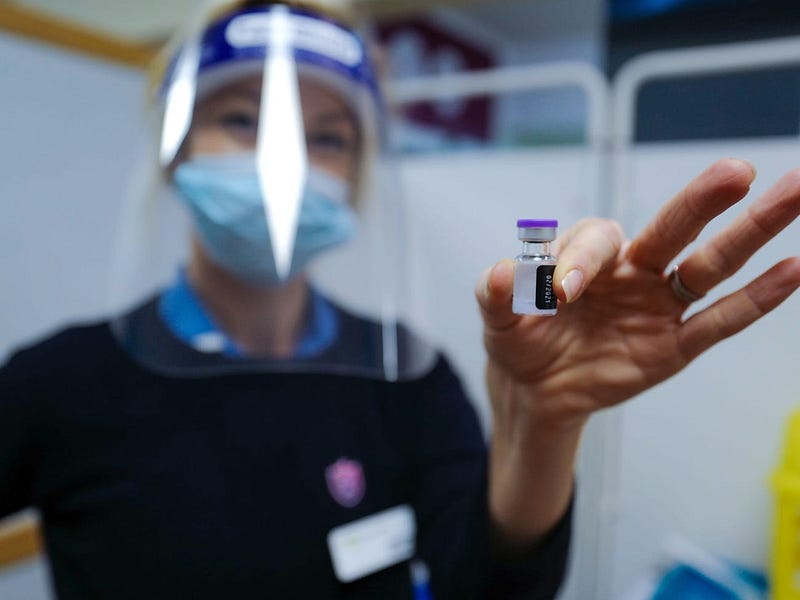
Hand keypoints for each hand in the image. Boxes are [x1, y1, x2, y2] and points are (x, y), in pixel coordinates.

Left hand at [477, 158, 799, 427]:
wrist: (536, 388)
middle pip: (674, 228)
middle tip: (736, 171)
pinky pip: (719, 321)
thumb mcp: (498, 319)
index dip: (582, 260)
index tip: (563, 293)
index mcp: (588, 256)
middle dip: (701, 200)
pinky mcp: (674, 345)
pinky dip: (756, 299)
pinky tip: (793, 270)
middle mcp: (632, 271)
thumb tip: (501, 272)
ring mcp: (658, 305)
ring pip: (711, 265)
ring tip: (794, 192)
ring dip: (751, 232)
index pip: (599, 240)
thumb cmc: (520, 340)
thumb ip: (497, 293)